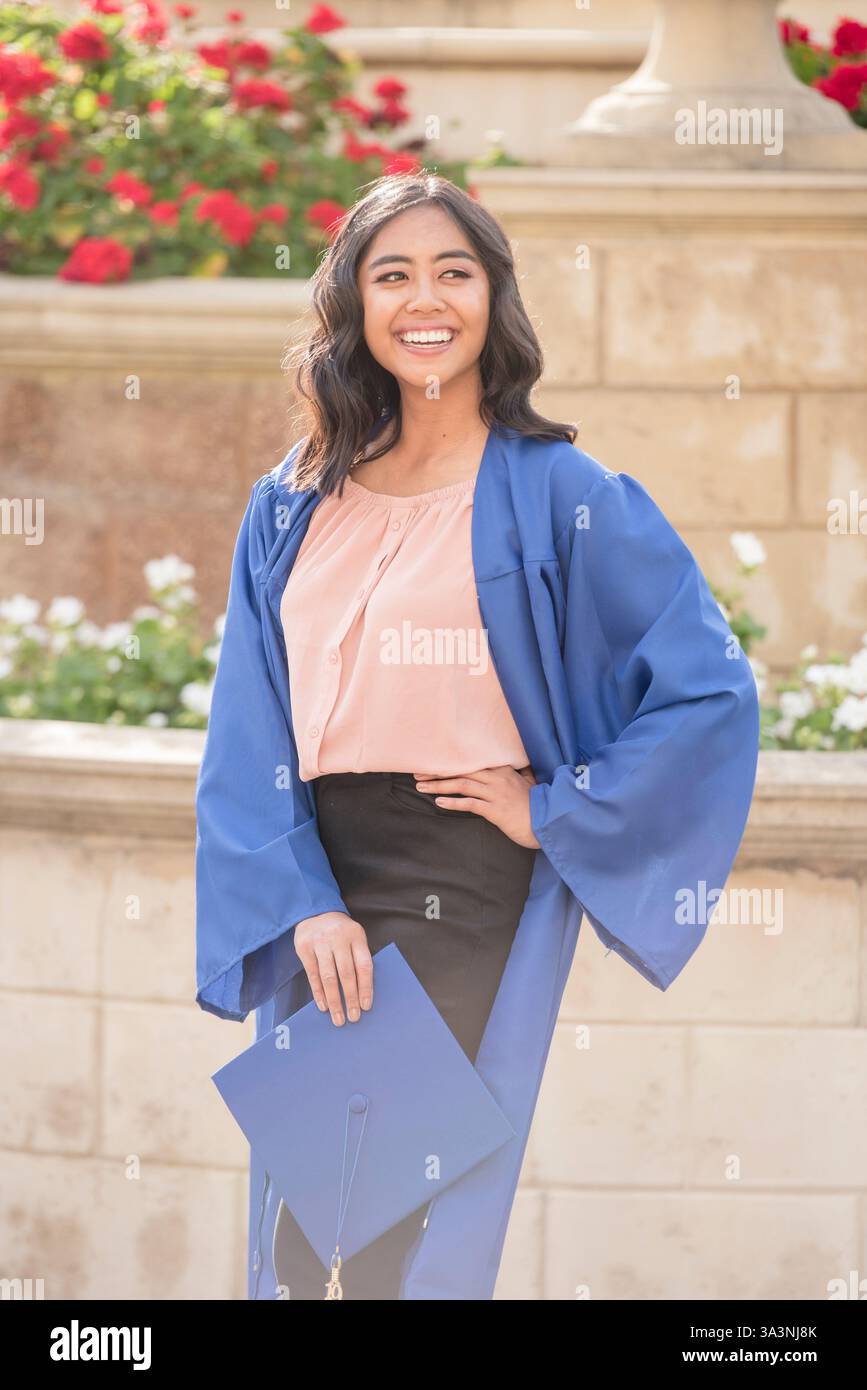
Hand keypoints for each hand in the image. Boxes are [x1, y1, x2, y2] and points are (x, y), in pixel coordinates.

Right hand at [293, 911, 372, 1026]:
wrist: (315, 912)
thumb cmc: (341, 932)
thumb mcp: (355, 937)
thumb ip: (358, 958)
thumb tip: (363, 992)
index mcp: (356, 936)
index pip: (363, 965)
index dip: (366, 987)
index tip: (366, 1006)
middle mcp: (338, 938)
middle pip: (346, 973)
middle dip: (350, 998)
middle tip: (353, 1017)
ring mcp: (320, 942)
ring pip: (328, 977)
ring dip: (334, 1000)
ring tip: (338, 1017)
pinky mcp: (304, 948)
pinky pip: (312, 975)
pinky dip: (318, 993)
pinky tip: (323, 1005)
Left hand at [412, 764, 541, 848]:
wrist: (550, 823)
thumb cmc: (539, 805)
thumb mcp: (532, 784)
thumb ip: (524, 773)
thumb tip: (522, 766)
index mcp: (504, 770)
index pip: (472, 762)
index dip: (451, 763)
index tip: (433, 763)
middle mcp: (498, 779)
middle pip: (462, 771)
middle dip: (438, 772)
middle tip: (418, 773)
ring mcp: (496, 794)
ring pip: (462, 785)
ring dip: (439, 785)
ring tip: (421, 787)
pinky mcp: (496, 810)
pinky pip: (470, 804)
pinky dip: (453, 802)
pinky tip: (438, 802)